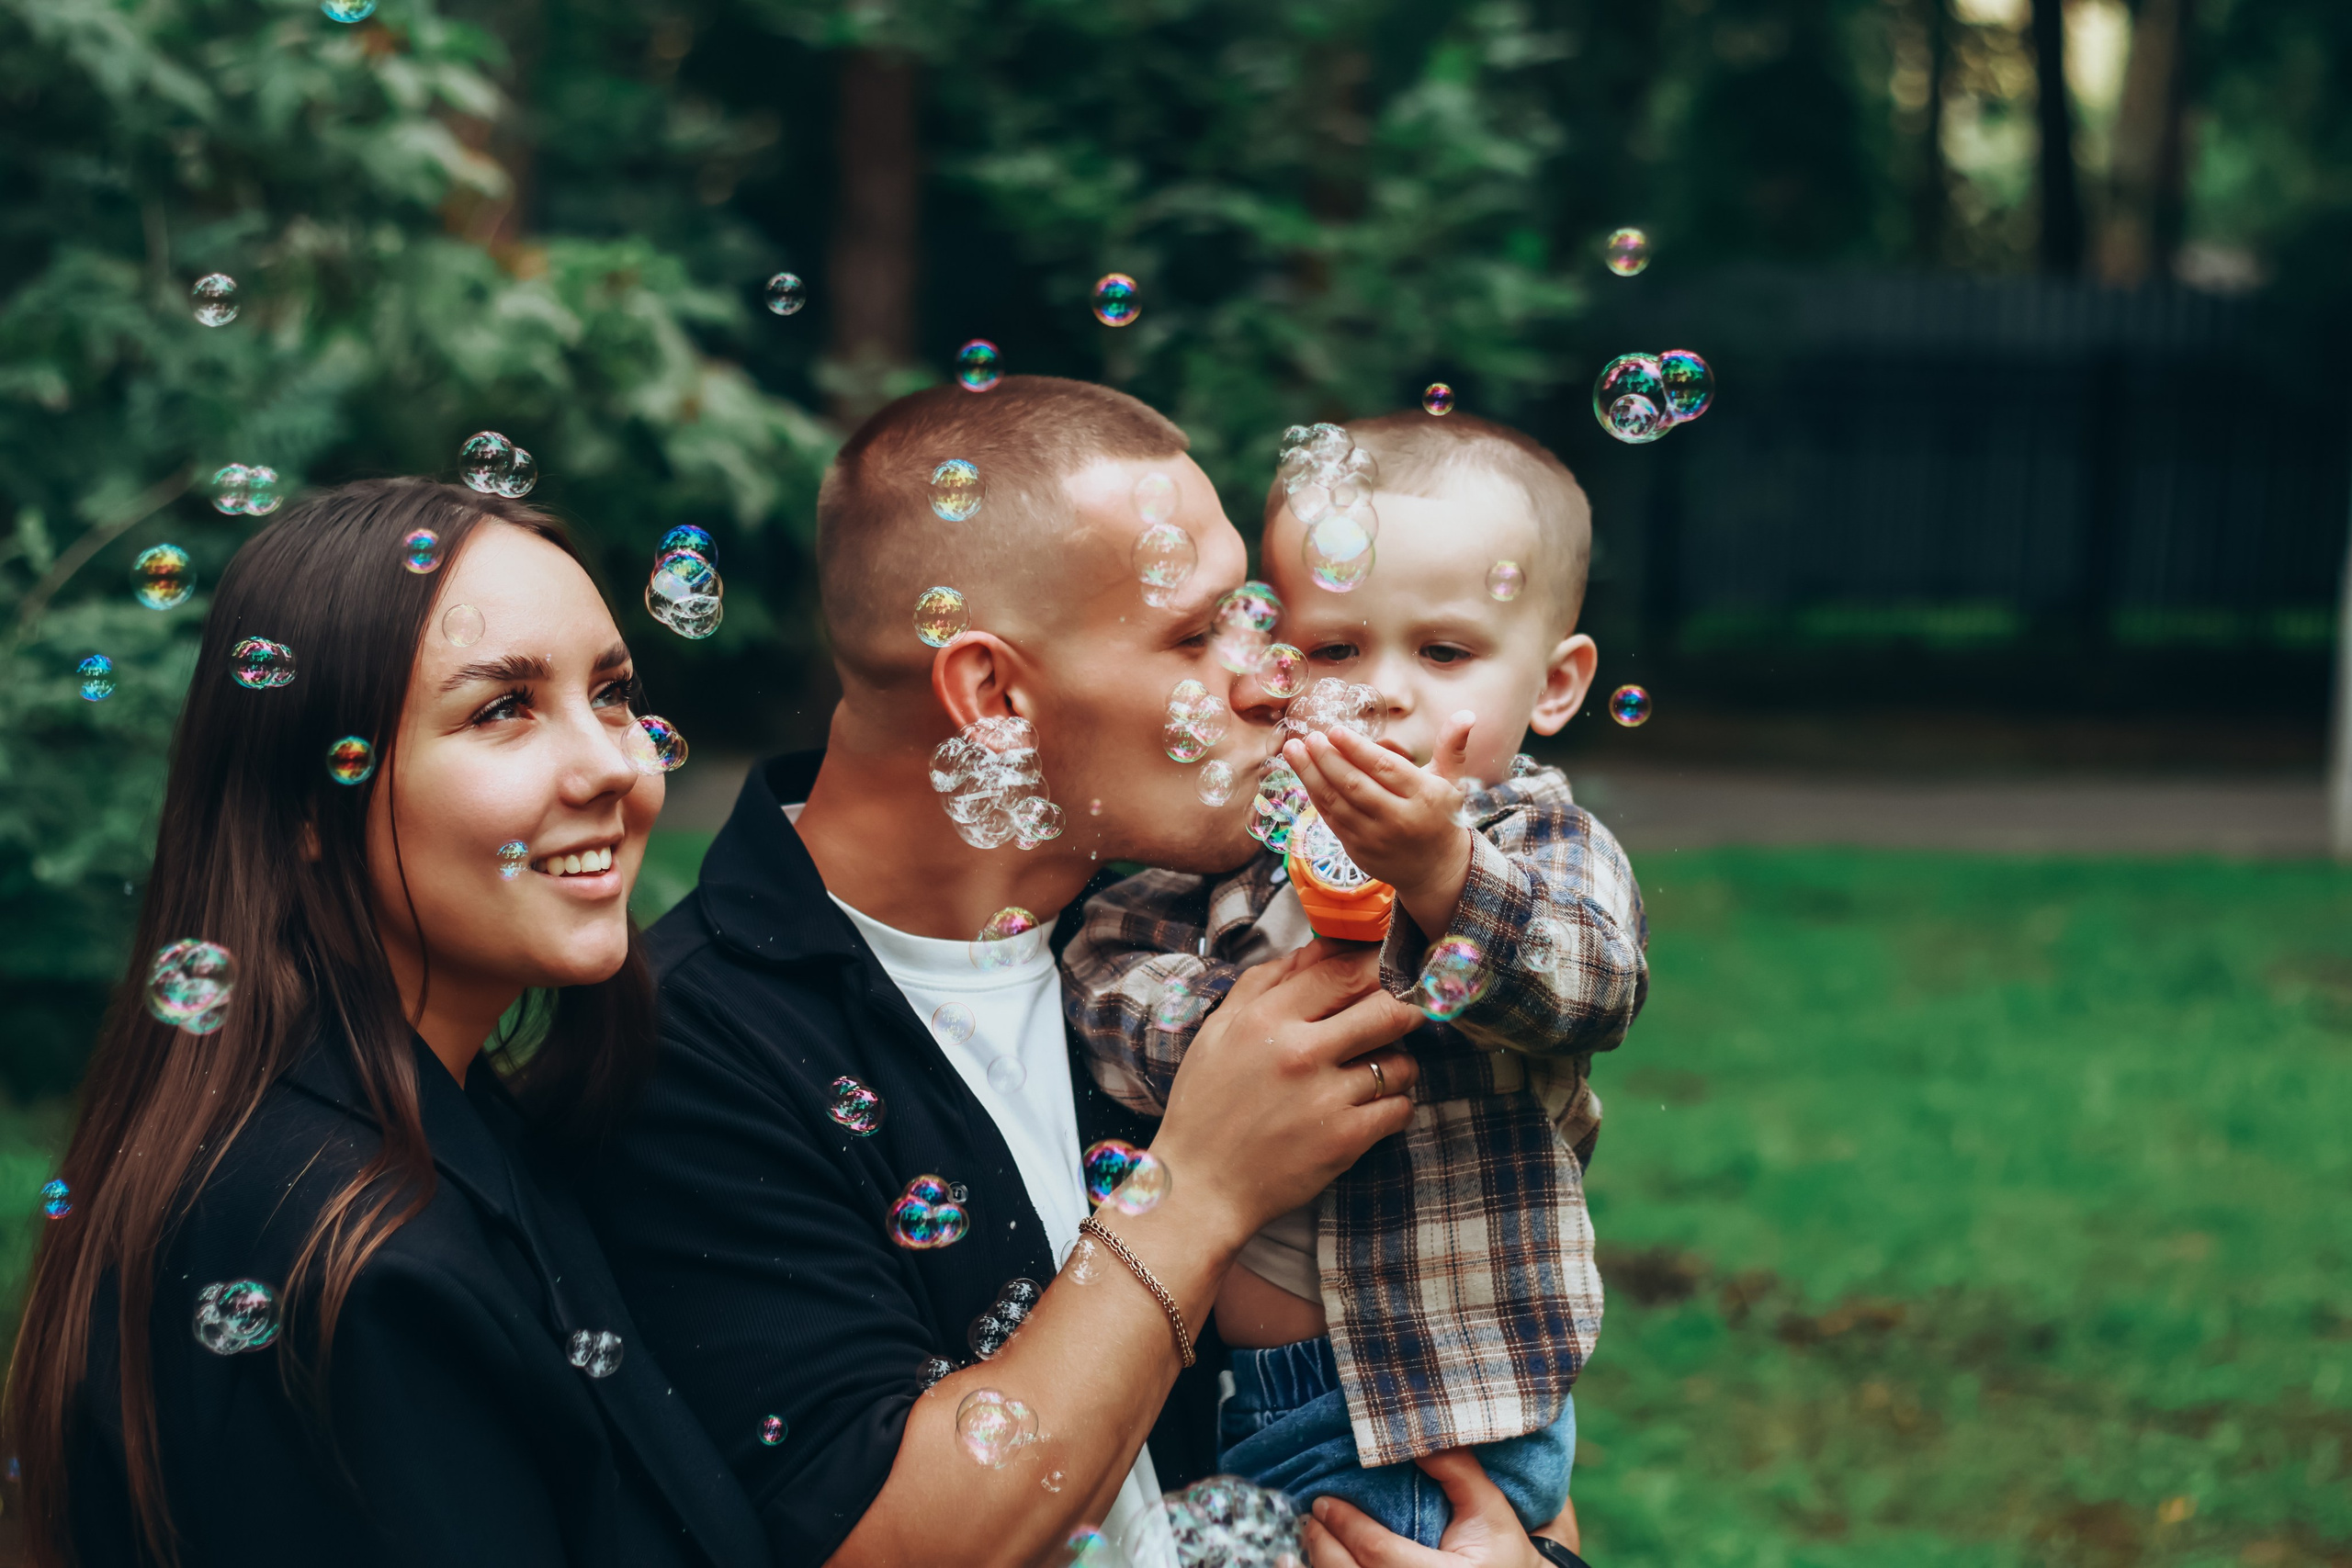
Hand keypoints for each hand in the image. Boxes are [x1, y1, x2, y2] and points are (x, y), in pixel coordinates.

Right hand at [1152, 939, 1421, 1241]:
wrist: (1200, 1188)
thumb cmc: (1206, 1107)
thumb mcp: (1218, 1032)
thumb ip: (1263, 983)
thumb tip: (1312, 948)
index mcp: (1266, 1019)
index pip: (1342, 970)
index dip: (1374, 965)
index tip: (1385, 969)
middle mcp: (1300, 1053)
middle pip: (1387, 1008)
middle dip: (1402, 1009)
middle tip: (1400, 1016)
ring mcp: (1327, 1098)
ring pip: (1401, 1062)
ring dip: (1397, 1063)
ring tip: (1375, 1071)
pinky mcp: (1346, 1140)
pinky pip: (1400, 1107)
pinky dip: (1395, 1105)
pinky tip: (1371, 1107)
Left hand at [1283, 714, 1478, 941]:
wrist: (1436, 870)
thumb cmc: (1440, 816)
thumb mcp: (1451, 781)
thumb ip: (1452, 747)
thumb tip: (1466, 714)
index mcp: (1424, 797)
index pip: (1385, 769)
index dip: (1357, 749)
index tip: (1335, 730)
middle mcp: (1398, 819)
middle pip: (1355, 785)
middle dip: (1327, 759)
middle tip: (1310, 737)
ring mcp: (1374, 837)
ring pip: (1336, 803)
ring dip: (1311, 775)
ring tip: (1294, 750)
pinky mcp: (1356, 849)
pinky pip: (1330, 818)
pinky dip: (1314, 795)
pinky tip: (1303, 774)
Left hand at [1301, 1449, 1550, 1567]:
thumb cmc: (1500, 1551)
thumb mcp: (1489, 1508)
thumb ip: (1457, 1471)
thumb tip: (1415, 1438)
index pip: (1380, 1554)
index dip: (1347, 1526)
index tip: (1324, 1502)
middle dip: (1324, 1548)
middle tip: (1311, 1518)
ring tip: (1310, 1541)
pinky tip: (1313, 1565)